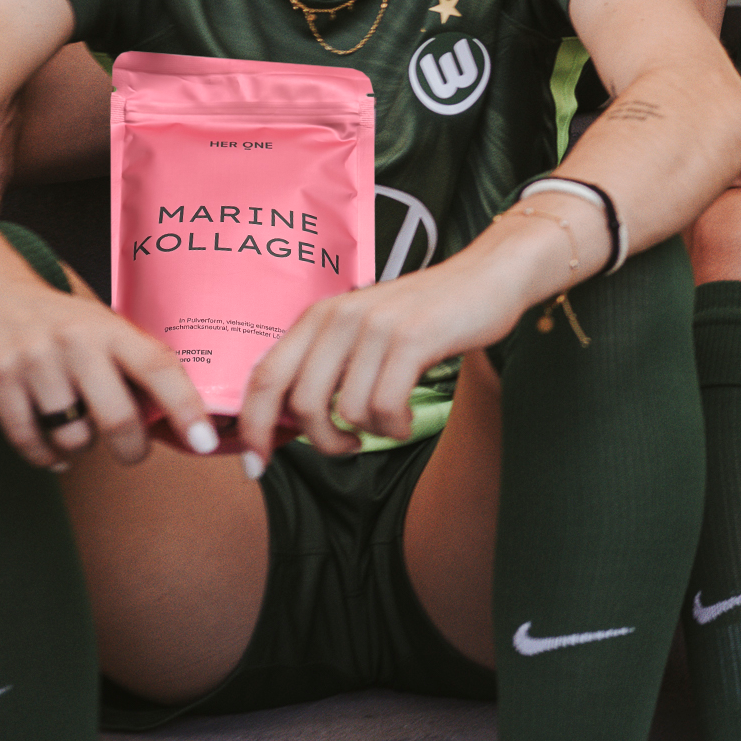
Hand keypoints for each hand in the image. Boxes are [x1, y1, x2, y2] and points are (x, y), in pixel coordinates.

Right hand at [0, 269, 214, 470]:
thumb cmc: (60, 320)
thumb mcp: (103, 327)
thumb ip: (133, 365)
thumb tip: (181, 421)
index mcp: (110, 328)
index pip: (158, 367)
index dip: (186, 407)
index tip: (205, 442)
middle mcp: (75, 341)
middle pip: (117, 418)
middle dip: (132, 450)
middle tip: (133, 452)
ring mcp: (34, 359)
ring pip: (72, 436)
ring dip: (81, 447)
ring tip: (77, 428)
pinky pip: (29, 441)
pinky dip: (45, 456)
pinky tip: (51, 447)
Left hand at [237, 221, 554, 451]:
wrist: (487, 275)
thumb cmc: (425, 314)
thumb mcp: (364, 330)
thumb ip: (327, 363)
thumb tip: (287, 423)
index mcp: (319, 316)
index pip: (265, 376)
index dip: (253, 427)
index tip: (256, 464)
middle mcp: (340, 316)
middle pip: (302, 403)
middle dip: (319, 442)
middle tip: (345, 447)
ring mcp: (375, 327)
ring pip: (348, 411)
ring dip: (369, 434)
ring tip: (389, 425)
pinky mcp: (412, 339)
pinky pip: (386, 407)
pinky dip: (395, 427)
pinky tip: (406, 420)